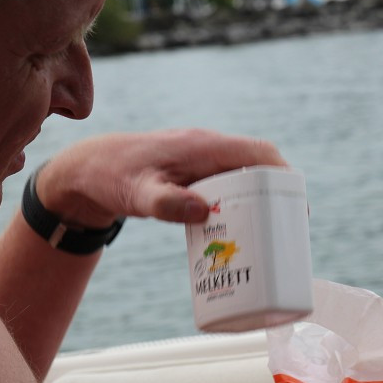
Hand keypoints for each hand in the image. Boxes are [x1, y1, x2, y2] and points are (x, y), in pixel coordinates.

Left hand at [35, 128, 288, 227]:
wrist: (85, 169)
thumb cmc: (110, 178)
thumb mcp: (136, 195)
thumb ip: (166, 204)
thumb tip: (204, 211)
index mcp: (202, 146)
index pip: (259, 152)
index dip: (283, 176)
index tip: (297, 206)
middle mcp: (207, 149)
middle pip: (258, 166)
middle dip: (278, 195)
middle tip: (289, 231)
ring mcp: (201, 160)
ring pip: (244, 176)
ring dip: (260, 201)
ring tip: (271, 236)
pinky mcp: (193, 174)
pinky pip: (228, 185)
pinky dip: (239, 204)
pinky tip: (237, 231)